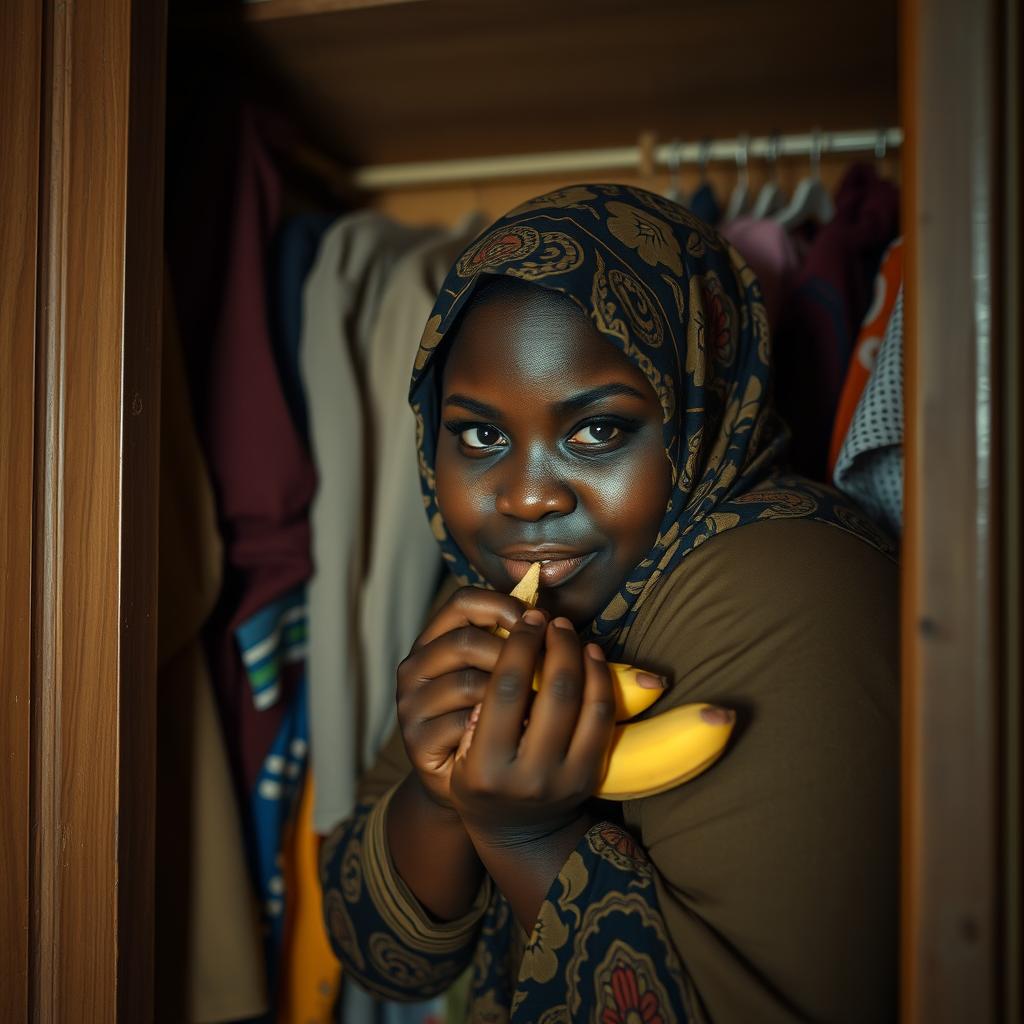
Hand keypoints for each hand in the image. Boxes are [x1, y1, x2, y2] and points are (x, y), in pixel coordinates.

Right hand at [396, 585, 527, 809]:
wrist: (470, 784)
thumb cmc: (493, 719)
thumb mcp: (496, 672)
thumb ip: (512, 642)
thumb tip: (547, 616)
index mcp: (433, 640)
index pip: (463, 602)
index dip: (505, 605)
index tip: (542, 622)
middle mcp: (414, 668)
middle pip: (466, 642)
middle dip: (514, 653)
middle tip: (546, 669)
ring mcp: (410, 706)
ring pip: (468, 685)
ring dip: (512, 694)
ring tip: (540, 706)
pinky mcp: (416, 742)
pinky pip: (466, 726)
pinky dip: (497, 729)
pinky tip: (519, 735)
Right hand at [450, 608, 616, 845]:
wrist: (517, 833)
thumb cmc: (480, 778)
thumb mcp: (462, 751)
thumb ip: (475, 706)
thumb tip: (509, 645)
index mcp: (486, 766)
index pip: (506, 687)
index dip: (520, 644)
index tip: (526, 619)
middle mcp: (527, 777)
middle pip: (554, 690)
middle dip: (557, 644)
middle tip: (552, 620)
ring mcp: (565, 779)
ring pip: (585, 701)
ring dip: (581, 656)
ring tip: (570, 633)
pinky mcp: (590, 777)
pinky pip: (604, 717)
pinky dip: (601, 680)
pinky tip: (591, 658)